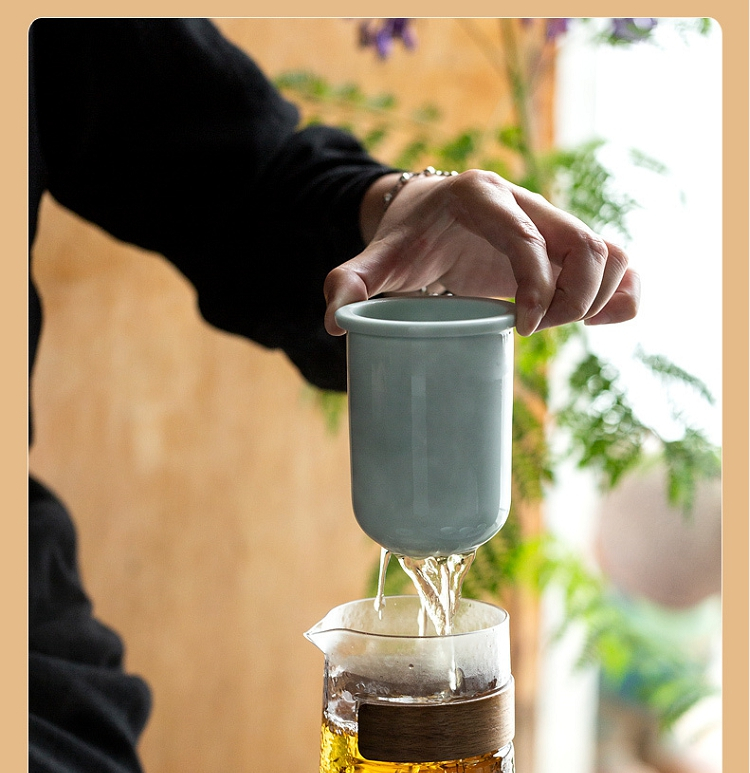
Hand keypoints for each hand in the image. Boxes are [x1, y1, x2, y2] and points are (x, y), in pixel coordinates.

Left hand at [324, 170, 639, 336]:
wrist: (423, 213)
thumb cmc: (403, 236)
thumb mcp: (376, 257)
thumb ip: (351, 281)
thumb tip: (335, 322)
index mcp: (482, 196)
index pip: (526, 236)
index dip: (535, 286)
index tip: (521, 330)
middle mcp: (526, 201)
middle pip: (585, 243)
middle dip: (573, 298)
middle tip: (534, 331)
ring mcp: (551, 222)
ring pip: (609, 252)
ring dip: (599, 297)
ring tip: (562, 327)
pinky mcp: (565, 244)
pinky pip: (616, 262)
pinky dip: (621, 293)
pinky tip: (600, 323)